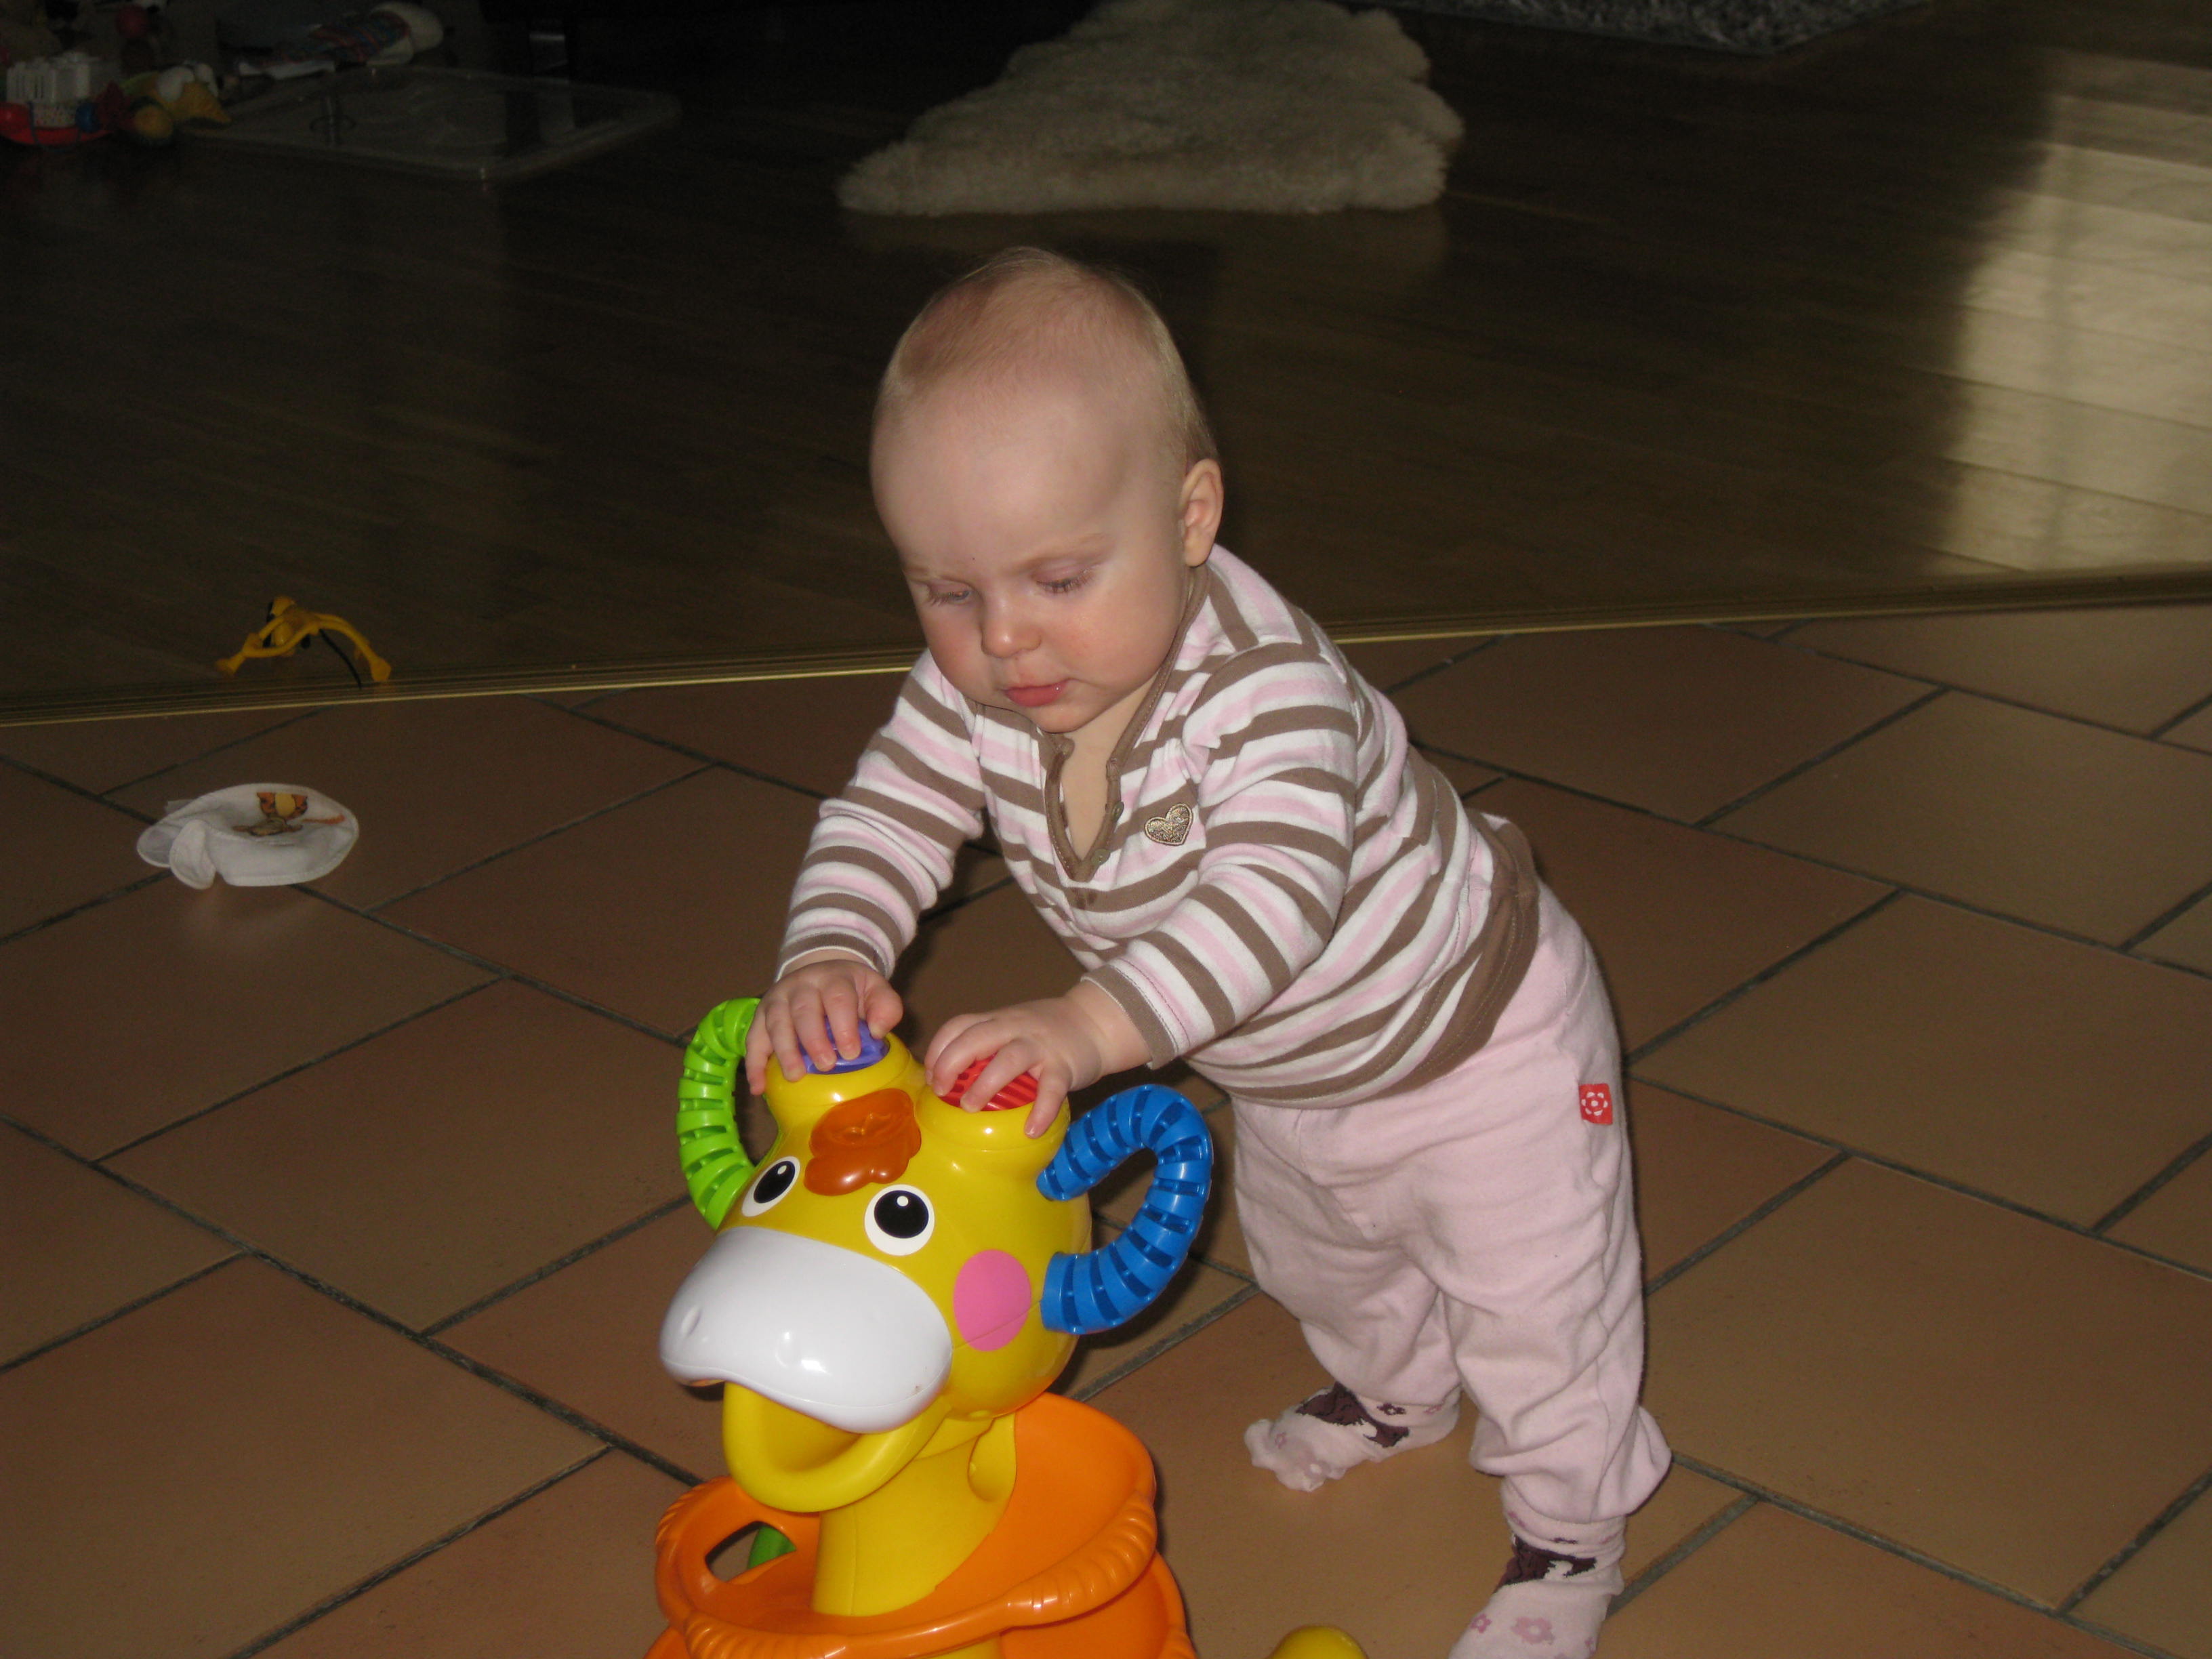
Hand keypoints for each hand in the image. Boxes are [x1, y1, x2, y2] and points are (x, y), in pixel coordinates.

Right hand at [747, 954, 902, 1094]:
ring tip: (794, 1076)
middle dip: (813, 1039)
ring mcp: (778, 998)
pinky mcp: (762, 1015)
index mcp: (833, 978)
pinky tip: (759, 1087)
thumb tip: (876, 1032)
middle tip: (825, 1065)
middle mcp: (801, 984)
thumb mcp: (875, 990)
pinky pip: (753, 1038)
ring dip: (784, 1051)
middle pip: (804, 1009)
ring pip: (776, 1022)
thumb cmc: (852, 991)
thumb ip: (885, 1006)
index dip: (843, 1025)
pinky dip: (754, 1064)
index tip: (851, 1053)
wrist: (822, 975)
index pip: (837, 998)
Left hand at [924, 983, 1146, 1137]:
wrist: (1095, 1023)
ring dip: (985, 1084)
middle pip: (975, 1038)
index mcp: (996, 1020)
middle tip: (941, 1091)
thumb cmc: (1044, 1033)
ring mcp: (1040, 1045)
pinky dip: (1040, 1110)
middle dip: (951, 1064)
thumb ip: (984, 1046)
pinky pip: (1051, 1088)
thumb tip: (948, 1082)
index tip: (931, 1077)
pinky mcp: (1064, 1065)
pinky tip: (1031, 1130)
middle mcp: (1014, 1028)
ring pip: (1009, 1059)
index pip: (958, 1026)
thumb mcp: (1010, 1028)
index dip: (938, 1050)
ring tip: (970, 1108)